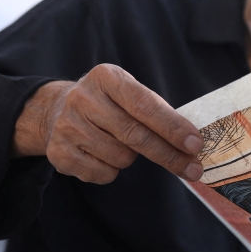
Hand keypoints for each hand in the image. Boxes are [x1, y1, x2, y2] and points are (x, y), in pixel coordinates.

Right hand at [12, 64, 202, 183]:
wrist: (55, 111)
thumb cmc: (108, 104)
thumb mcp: (128, 93)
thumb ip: (156, 111)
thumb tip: (191, 142)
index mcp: (106, 77)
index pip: (145, 105)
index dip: (172, 127)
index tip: (195, 144)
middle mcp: (83, 99)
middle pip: (136, 136)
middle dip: (169, 155)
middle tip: (193, 169)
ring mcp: (67, 126)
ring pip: (121, 158)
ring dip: (132, 158)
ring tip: (121, 144)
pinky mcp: (59, 153)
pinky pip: (104, 174)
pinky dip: (112, 170)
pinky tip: (102, 154)